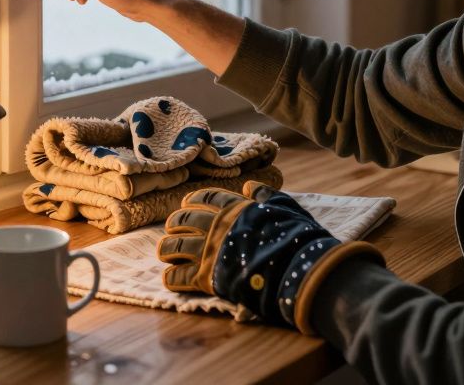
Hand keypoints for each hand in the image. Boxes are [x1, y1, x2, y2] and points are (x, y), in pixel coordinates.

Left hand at [157, 181, 384, 333]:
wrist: (298, 268)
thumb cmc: (297, 237)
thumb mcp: (285, 207)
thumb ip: (266, 196)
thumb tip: (249, 186)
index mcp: (235, 208)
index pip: (207, 198)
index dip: (194, 200)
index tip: (186, 203)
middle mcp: (217, 226)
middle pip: (184, 219)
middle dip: (175, 222)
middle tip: (173, 228)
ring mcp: (209, 251)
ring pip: (174, 246)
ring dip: (166, 248)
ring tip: (164, 252)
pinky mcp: (206, 277)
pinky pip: (178, 276)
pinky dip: (171, 278)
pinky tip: (170, 278)